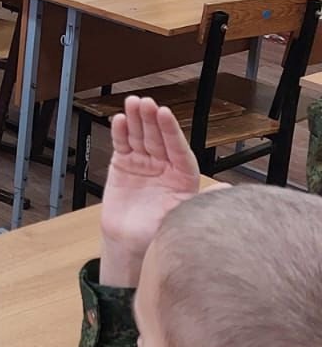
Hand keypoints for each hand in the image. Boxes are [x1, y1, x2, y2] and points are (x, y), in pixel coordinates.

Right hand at [99, 95, 199, 286]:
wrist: (131, 244)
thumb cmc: (159, 231)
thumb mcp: (183, 217)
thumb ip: (203, 200)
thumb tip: (228, 189)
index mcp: (182, 176)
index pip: (178, 149)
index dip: (171, 131)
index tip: (164, 114)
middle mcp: (164, 166)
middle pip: (158, 138)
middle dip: (151, 119)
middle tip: (145, 103)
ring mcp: (143, 163)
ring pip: (140, 136)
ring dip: (135, 119)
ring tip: (132, 103)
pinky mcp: (124, 165)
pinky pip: (122, 145)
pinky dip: (120, 132)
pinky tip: (119, 120)